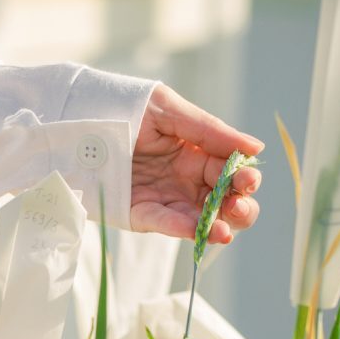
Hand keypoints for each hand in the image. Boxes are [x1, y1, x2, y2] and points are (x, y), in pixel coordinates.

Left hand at [131, 84, 263, 244]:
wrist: (83, 116)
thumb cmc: (129, 108)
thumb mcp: (171, 112)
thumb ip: (211, 131)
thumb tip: (257, 149)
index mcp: (199, 156)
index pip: (233, 174)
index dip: (245, 180)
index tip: (248, 179)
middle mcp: (187, 182)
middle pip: (226, 204)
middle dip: (240, 208)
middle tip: (237, 203)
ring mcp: (165, 200)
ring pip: (201, 222)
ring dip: (216, 227)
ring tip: (223, 229)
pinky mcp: (140, 213)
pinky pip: (164, 224)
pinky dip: (181, 229)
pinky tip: (196, 230)